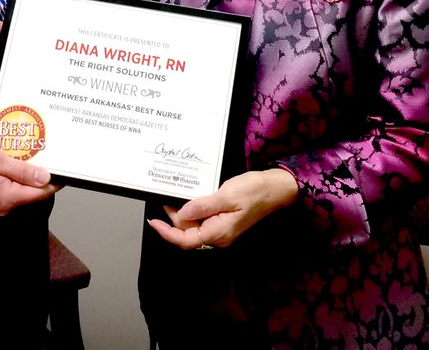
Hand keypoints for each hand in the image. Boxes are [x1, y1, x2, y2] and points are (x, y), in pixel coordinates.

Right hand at [0, 135, 59, 214]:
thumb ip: (22, 170)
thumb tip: (45, 178)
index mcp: (7, 198)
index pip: (41, 192)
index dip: (55, 179)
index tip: (64, 167)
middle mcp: (2, 205)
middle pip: (31, 189)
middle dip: (38, 170)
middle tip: (42, 150)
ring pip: (18, 186)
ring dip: (23, 169)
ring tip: (23, 149)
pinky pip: (6, 185)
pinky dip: (10, 172)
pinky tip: (7, 157)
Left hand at [147, 168, 297, 249]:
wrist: (275, 188)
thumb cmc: (254, 190)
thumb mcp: (227, 195)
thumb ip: (203, 205)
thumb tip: (182, 213)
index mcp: (218, 233)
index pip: (185, 240)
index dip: (166, 233)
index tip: (152, 222)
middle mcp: (218, 235)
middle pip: (187, 232)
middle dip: (174, 216)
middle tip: (168, 194)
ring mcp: (221, 228)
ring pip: (193, 225)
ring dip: (183, 211)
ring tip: (176, 193)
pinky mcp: (223, 220)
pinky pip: (202, 218)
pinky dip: (193, 208)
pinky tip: (190, 195)